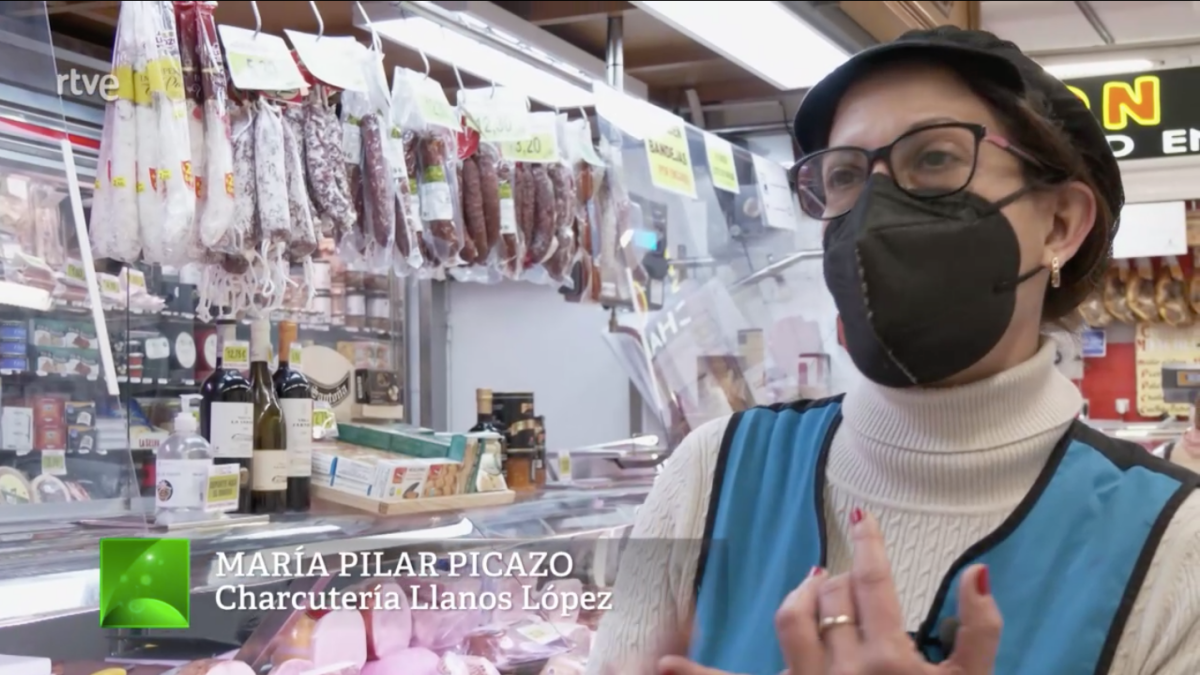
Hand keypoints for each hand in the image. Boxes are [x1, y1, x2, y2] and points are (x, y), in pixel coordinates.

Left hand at [658, 510, 1001, 674]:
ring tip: (813, 586)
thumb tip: (977, 572)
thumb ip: (981, 632)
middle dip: (842, 580)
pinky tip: (663, 665)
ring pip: (793, 619)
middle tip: (850, 581)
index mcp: (890, 660)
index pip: (874, 585)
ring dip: (802, 596)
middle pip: (834, 598)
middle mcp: (844, 670)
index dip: (869, 546)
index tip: (861, 519)